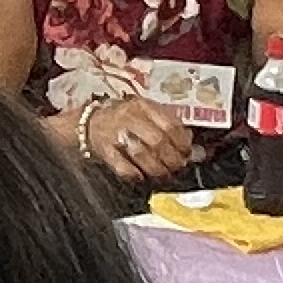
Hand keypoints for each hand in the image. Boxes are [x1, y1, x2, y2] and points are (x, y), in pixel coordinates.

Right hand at [76, 93, 195, 185]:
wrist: (88, 122)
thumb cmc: (123, 118)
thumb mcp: (146, 113)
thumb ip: (169, 127)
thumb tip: (194, 149)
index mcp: (143, 106)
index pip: (169, 124)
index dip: (182, 142)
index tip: (187, 153)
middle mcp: (129, 117)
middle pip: (157, 141)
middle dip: (171, 158)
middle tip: (177, 167)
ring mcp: (115, 134)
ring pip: (141, 154)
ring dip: (156, 168)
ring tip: (163, 174)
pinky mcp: (104, 150)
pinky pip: (121, 166)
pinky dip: (134, 174)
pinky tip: (141, 177)